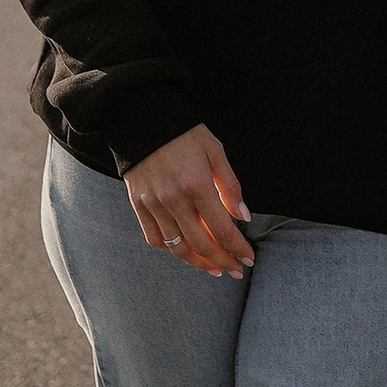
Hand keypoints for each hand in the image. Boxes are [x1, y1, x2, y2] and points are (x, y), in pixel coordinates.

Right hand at [125, 125, 254, 276]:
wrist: (140, 116)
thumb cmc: (183, 132)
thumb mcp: (214, 150)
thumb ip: (230, 185)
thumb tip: (243, 216)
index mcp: (197, 184)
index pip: (222, 229)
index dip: (238, 247)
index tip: (248, 258)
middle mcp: (173, 199)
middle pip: (201, 244)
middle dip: (222, 261)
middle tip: (235, 270)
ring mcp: (153, 204)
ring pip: (177, 247)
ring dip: (198, 263)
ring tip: (213, 268)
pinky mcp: (138, 204)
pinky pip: (154, 238)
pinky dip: (171, 250)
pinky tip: (185, 252)